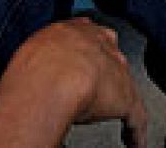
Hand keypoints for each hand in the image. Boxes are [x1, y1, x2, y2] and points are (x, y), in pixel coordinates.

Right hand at [0, 18, 147, 147]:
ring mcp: (117, 71)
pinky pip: (135, 118)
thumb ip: (40, 55)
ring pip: (125, 84)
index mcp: (76, 29)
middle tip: (97, 85)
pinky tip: (134, 143)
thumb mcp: (31, 50)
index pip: (89, 32)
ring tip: (114, 114)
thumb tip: (30, 71)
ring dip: (120, 98)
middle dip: (108, 66)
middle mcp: (101, 43)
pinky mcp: (126, 98)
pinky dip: (135, 132)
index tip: (86, 55)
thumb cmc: (35, 66)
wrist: (53, 78)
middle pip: (112, 52)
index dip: (88, 47)